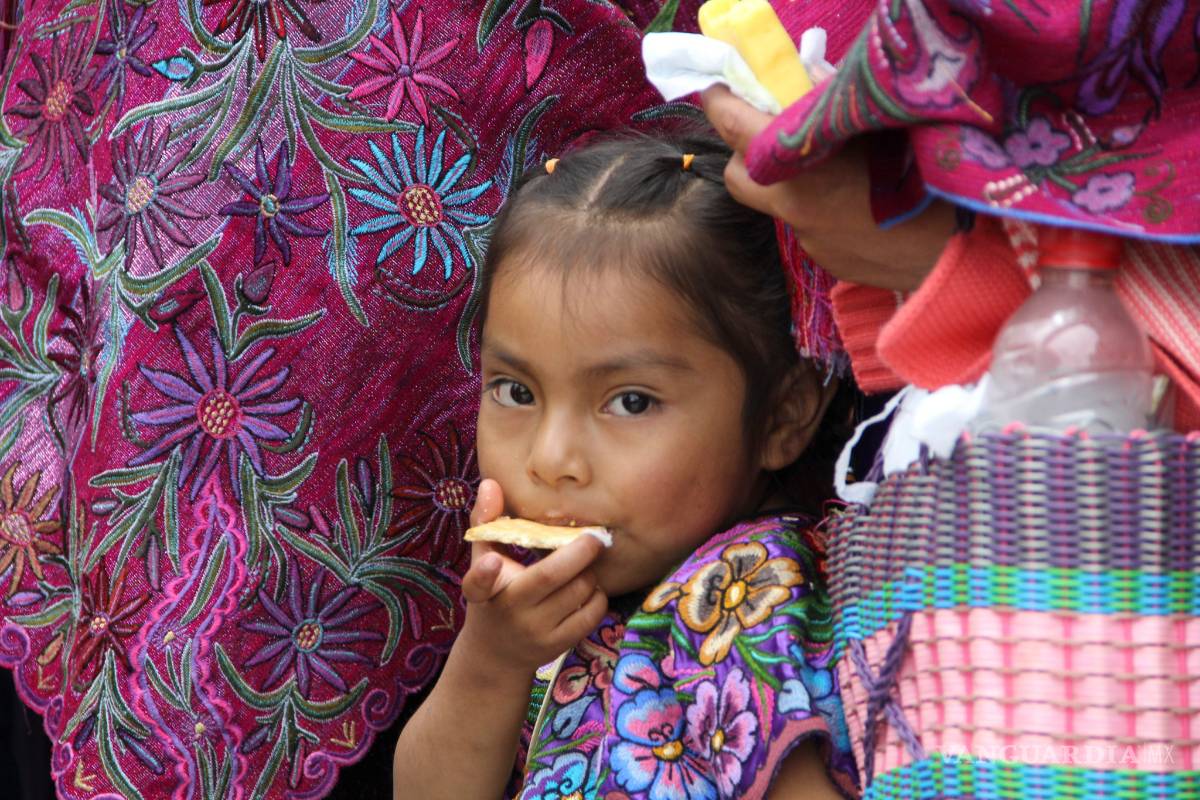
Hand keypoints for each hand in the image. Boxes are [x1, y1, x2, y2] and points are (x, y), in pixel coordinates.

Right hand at [457, 479, 608, 676]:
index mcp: (484, 591)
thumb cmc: (493, 594)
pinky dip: (597, 595)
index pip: (477, 584)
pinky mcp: (558, 645)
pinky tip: (587, 589)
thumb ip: (486, 522)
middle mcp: (509, 612)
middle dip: (579, 552)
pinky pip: (592, 612)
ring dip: (589, 573)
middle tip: (594, 537)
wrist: (497, 655)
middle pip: (550, 577)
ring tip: (582, 567)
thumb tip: (490, 483)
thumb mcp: (481, 561)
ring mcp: (536, 632)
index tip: (490, 562)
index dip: (483, 573)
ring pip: (578, 591)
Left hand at [701, 85, 954, 291]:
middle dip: (747, 152)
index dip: (720, 102)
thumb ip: (833, 102)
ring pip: (783, 203)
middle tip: (771, 130)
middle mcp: (792, 207)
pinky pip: (818, 228)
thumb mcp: (880, 117)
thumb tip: (806, 81)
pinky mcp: (831, 263)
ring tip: (844, 168)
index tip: (717, 88)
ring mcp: (810, 241)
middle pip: (739, 176)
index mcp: (799, 165)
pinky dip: (830, 212)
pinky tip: (868, 205)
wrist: (965, 247)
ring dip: (798, 182)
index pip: (734, 128)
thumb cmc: (928, 170)